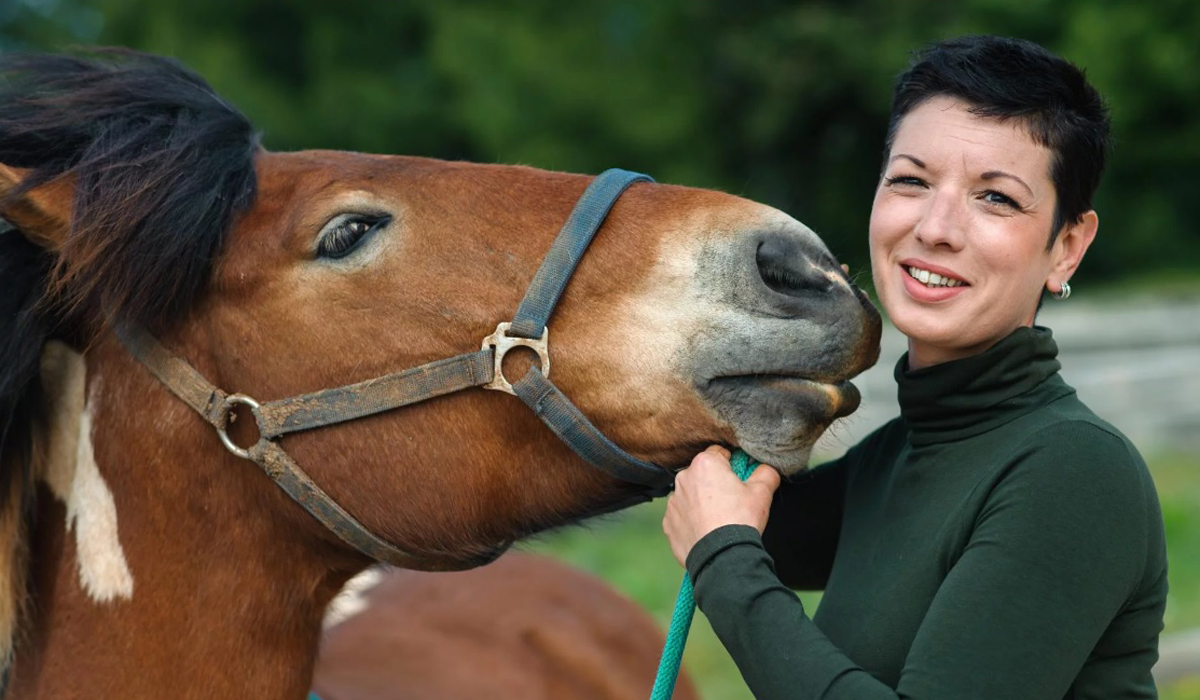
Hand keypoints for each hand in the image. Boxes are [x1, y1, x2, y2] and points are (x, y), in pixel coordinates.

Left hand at [662, 445, 781, 566]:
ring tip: (718, 520)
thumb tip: (766, 467)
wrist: (721, 556)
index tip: (739, 479)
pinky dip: (692, 521)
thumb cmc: (740, 520)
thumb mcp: (761, 492)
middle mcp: (683, 479)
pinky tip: (706, 531)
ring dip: (701, 502)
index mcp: (704, 464)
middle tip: (731, 502)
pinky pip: (682, 516)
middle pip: (703, 475)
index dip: (732, 465)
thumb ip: (766, 472)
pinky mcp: (668, 523)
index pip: (719, 453)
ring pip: (691, 496)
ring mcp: (673, 502)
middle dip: (715, 484)